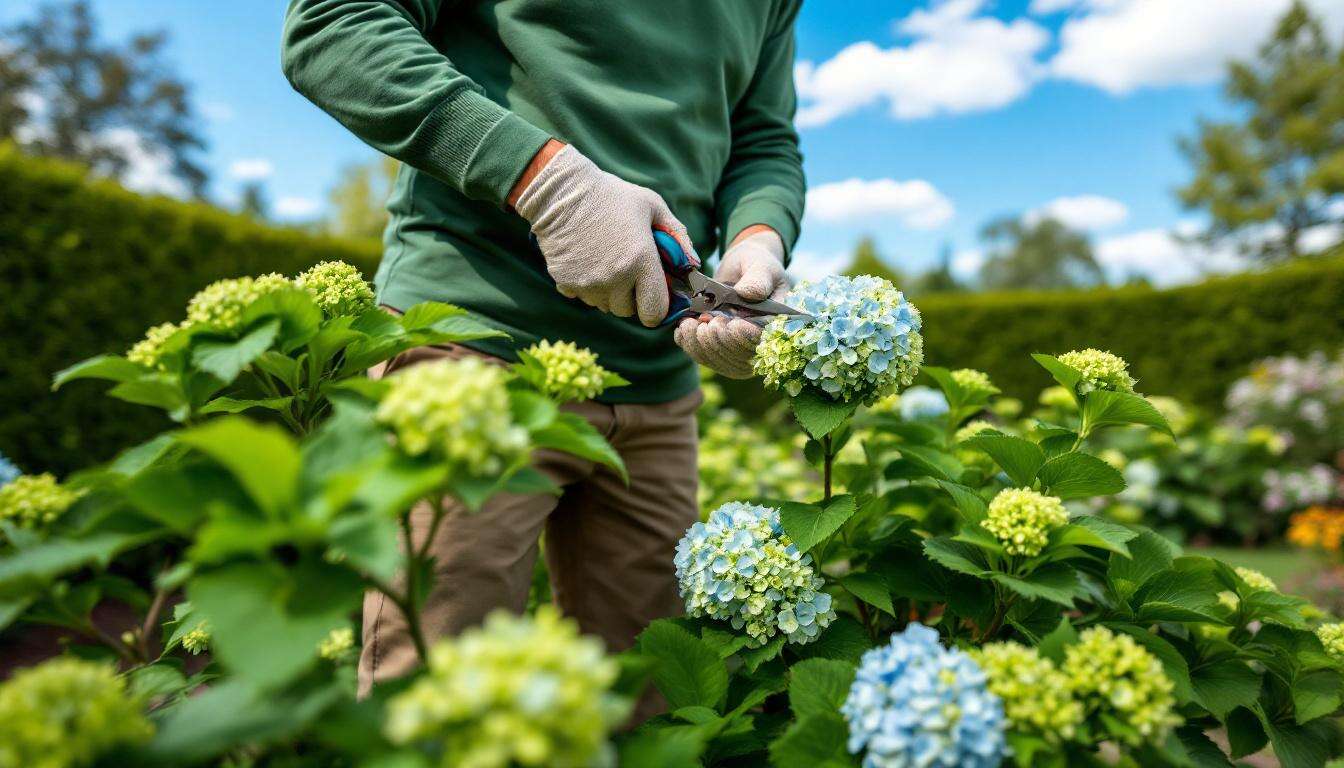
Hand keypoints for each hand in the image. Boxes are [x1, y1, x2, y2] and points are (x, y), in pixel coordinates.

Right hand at [513, 143, 697, 326]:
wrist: (562, 191)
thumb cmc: (612, 196)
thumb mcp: (653, 206)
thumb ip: (678, 236)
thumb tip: (694, 264)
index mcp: (641, 261)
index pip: (655, 312)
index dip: (657, 307)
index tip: (653, 295)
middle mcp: (615, 278)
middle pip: (628, 311)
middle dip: (632, 297)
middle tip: (628, 271)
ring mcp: (588, 283)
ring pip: (605, 306)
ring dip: (609, 293)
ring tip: (606, 262)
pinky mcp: (566, 283)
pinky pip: (582, 298)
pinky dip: (586, 286)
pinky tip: (586, 261)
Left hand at [674, 229, 789, 378]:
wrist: (740, 269)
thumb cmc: (755, 265)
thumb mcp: (761, 265)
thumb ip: (758, 279)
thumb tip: (748, 293)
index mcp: (775, 324)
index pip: (762, 342)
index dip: (745, 337)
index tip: (731, 323)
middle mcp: (759, 343)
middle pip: (739, 358)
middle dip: (719, 341)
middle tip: (706, 321)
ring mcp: (738, 349)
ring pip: (719, 361)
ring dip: (700, 345)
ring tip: (690, 324)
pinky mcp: (719, 349)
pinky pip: (703, 357)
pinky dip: (689, 345)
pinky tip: (683, 329)